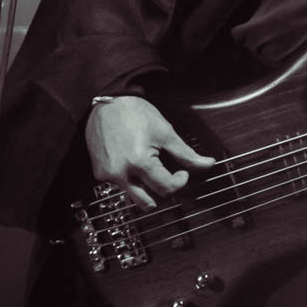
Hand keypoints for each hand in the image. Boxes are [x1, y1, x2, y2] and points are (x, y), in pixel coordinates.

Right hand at [84, 95, 214, 208]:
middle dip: (162, 192)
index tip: (182, 172)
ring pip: (133, 196)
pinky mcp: (100, 173)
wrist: (108, 104)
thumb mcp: (165, 132)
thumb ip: (186, 153)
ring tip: (152, 168)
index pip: (166, 188)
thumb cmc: (135, 113)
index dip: (180, 181)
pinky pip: (120, 185)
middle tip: (168, 176)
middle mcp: (120, 173)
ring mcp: (107, 175)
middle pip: (147, 203)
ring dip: (146, 188)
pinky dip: (131, 179)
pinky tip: (135, 162)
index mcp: (139, 162)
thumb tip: (206, 164)